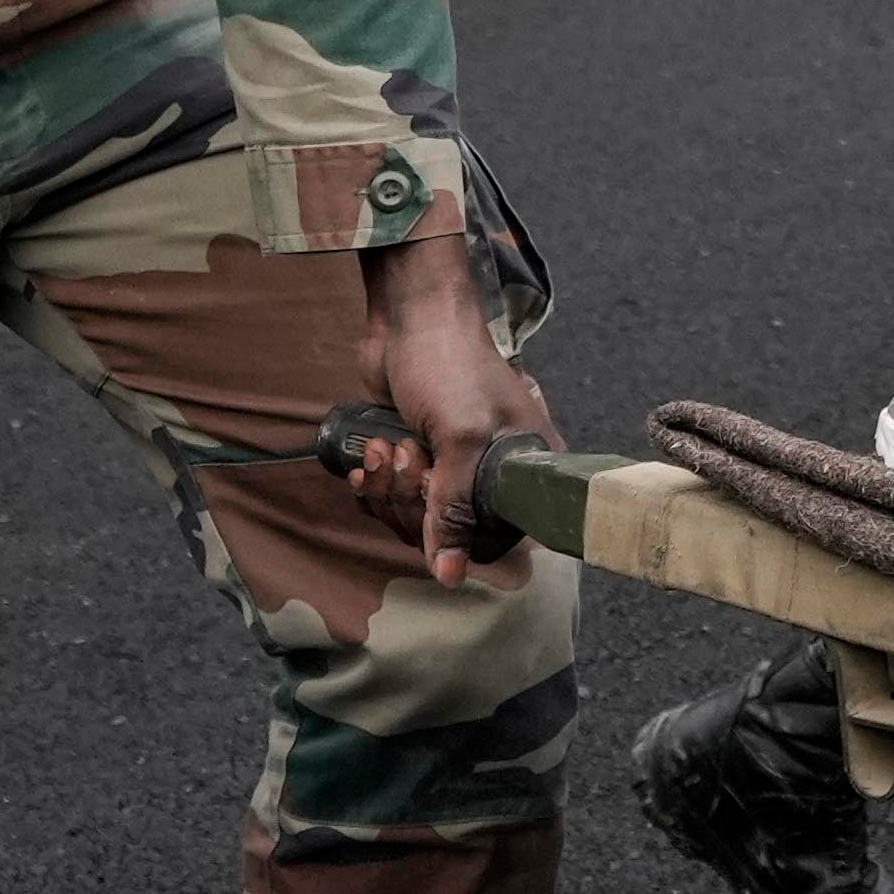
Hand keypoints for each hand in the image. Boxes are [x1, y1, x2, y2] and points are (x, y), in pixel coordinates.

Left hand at [332, 221, 551, 586]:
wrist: (409, 316)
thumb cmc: (451, 366)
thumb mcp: (461, 439)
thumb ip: (456, 510)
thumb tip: (451, 577)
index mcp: (525, 473)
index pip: (498, 541)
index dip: (459, 535)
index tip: (435, 496)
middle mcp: (493, 478)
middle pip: (446, 536)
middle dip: (411, 500)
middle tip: (407, 454)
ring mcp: (451, 471)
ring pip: (412, 521)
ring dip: (387, 487)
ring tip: (385, 445)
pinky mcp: (415, 462)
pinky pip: (390, 502)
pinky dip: (373, 484)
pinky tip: (368, 455)